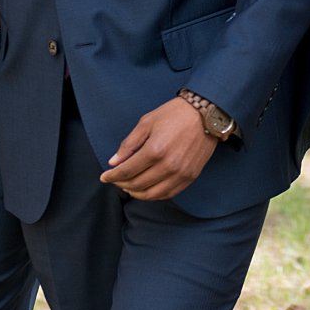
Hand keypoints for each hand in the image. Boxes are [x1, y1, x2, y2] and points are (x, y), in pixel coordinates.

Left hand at [99, 96, 217, 201]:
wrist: (205, 114)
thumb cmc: (175, 114)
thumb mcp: (147, 122)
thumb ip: (129, 144)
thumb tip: (114, 162)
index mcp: (154, 150)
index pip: (127, 171)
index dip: (112, 176)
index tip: (104, 176)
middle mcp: (168, 166)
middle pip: (137, 184)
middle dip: (121, 184)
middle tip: (115, 180)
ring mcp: (180, 173)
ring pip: (152, 194)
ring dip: (136, 193)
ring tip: (128, 187)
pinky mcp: (190, 177)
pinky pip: (168, 194)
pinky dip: (154, 195)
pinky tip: (146, 190)